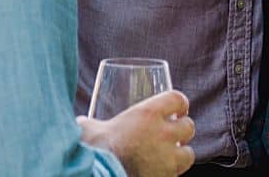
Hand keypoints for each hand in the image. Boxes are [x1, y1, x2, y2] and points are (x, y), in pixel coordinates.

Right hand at [78, 90, 195, 176]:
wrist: (99, 176)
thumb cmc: (94, 151)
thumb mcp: (91, 130)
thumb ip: (91, 123)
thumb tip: (80, 123)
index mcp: (148, 113)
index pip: (177, 99)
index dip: (180, 103)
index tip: (178, 108)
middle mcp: (163, 133)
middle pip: (188, 126)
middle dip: (183, 130)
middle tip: (174, 133)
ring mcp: (167, 158)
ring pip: (189, 153)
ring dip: (182, 154)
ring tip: (171, 156)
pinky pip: (176, 174)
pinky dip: (170, 173)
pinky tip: (160, 172)